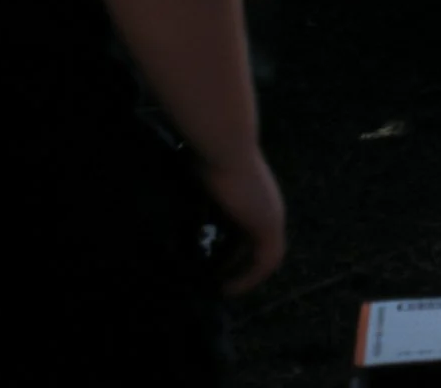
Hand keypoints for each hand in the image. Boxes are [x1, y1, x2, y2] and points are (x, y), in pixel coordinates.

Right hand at [198, 148, 286, 293]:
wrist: (224, 147)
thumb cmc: (207, 157)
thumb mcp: (201, 183)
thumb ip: (197, 202)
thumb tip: (168, 216)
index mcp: (254, 197)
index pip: (247, 235)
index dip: (232, 254)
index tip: (210, 269)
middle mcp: (268, 207)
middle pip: (256, 248)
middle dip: (237, 268)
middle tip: (213, 286)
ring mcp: (272, 215)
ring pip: (264, 258)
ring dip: (244, 277)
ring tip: (219, 292)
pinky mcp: (270, 225)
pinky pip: (265, 261)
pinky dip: (249, 278)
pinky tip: (227, 289)